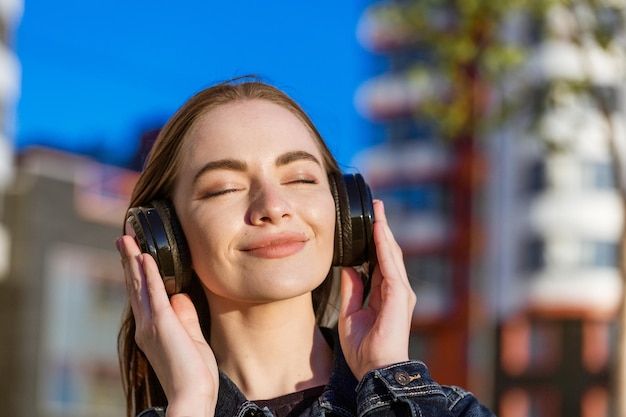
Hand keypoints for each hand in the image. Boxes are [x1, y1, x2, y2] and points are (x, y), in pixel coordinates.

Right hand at [116, 235, 218, 416]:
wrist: (191, 396)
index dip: (137, 272)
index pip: (142, 295)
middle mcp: (145, 325)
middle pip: (134, 286)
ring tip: (127, 239)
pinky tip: (146, 258)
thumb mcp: (190, 338)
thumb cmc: (193, 374)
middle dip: (128, 260)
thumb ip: (184, 316)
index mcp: (152, 329)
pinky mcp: (162, 324)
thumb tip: (178, 295)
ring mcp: (151, 325)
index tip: (135, 253)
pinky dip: (149, 274)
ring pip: (138, 285)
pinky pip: (154, 294)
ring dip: (133, 260)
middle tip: (123, 238)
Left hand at [338, 200, 416, 380]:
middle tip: (376, 206)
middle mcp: (395, 290)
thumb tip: (349, 269)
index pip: (380, 261)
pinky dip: (384, 245)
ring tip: (378, 209)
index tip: (369, 222)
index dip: (375, 241)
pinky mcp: (399, 295)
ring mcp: (400, 292)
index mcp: (385, 295)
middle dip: (382, 229)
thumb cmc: (364, 350)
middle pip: (389, 253)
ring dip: (384, 230)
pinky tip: (378, 229)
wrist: (374, 370)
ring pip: (392, 254)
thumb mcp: (351, 315)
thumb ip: (352, 291)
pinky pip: (390, 264)